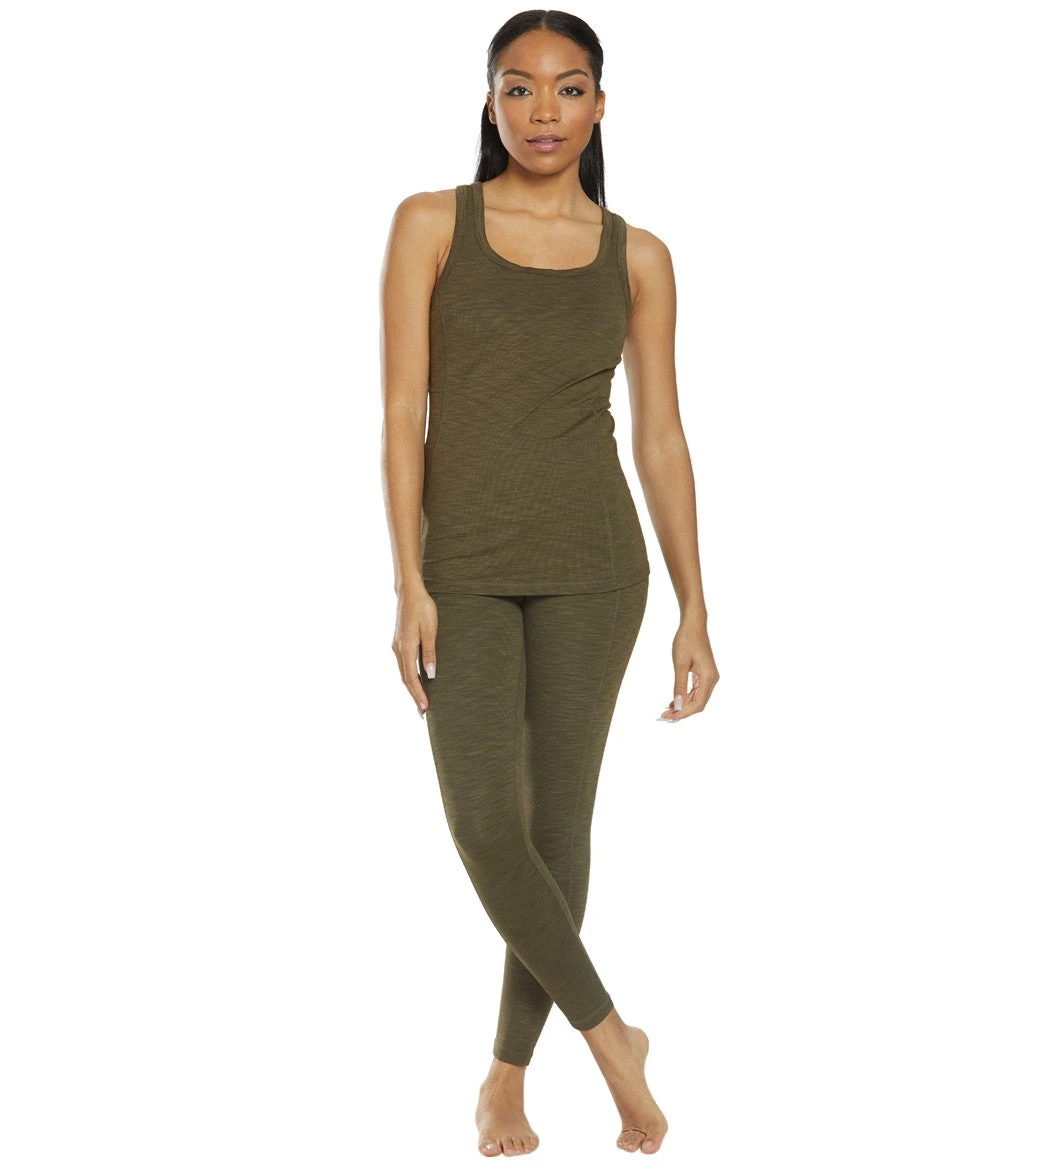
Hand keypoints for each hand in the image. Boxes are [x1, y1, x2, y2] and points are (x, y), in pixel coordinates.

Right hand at [392, 586, 438, 718]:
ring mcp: (397, 646)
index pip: (411, 678)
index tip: (425, 707)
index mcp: (406, 648)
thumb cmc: (422, 608)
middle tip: (423, 712)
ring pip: (404, 673)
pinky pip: (404, 665)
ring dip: (411, 687)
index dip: (418, 694)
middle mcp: (398, 649)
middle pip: (405, 679)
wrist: (410, 592)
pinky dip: (410, 676)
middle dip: (414, 696)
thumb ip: (430, 653)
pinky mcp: (399, 642)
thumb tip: (430, 675)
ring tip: (420, 700)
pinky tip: (417, 680)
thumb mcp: (430, 630)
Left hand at [658, 620, 718, 721]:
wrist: (694, 624)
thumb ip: (679, 686)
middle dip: (682, 711)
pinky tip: (673, 701)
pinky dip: (685, 697)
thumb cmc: (686, 640)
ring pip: (697, 698)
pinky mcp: (705, 674)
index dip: (684, 713)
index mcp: (708, 678)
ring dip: (683, 705)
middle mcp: (712, 679)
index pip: (698, 704)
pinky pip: (696, 691)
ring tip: (667, 710)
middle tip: (664, 716)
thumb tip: (678, 705)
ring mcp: (709, 677)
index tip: (669, 717)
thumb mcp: (680, 664)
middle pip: (698, 703)